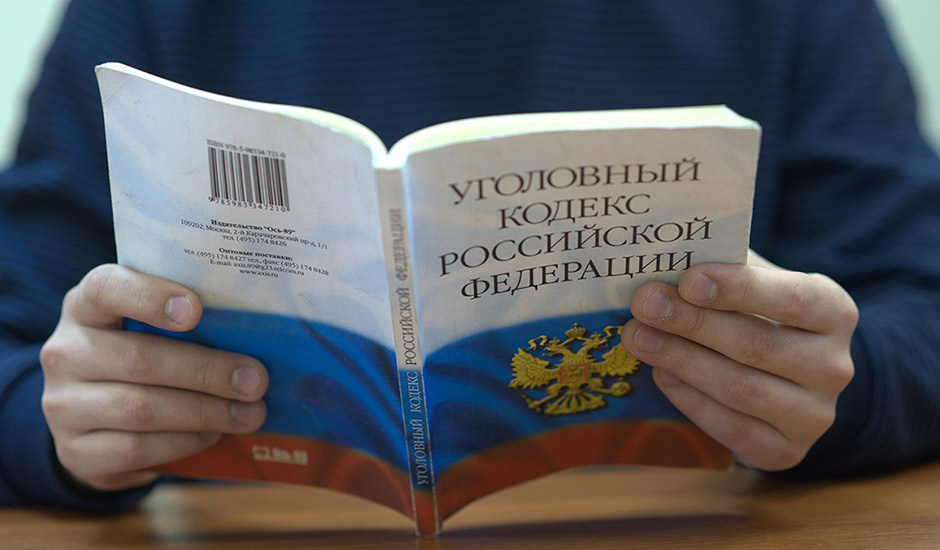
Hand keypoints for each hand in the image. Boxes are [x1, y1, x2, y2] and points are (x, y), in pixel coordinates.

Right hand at [40, 264, 267, 490]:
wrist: (91, 420)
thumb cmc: (140, 357)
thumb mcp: (150, 329)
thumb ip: (188, 322)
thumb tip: (258, 335)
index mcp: (85, 307)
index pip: (106, 288)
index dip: (150, 296)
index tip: (196, 310)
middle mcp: (66, 352)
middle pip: (140, 359)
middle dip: (206, 371)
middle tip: (255, 381)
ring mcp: (63, 405)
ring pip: (141, 408)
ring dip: (205, 412)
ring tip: (249, 414)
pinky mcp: (75, 452)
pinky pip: (136, 449)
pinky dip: (183, 442)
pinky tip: (212, 434)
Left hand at [620, 251, 856, 470]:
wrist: (785, 381)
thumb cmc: (758, 316)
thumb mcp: (752, 283)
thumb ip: (721, 269)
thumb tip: (668, 257)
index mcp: (833, 311)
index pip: (792, 298)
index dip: (739, 289)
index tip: (689, 279)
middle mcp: (833, 366)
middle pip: (757, 345)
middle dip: (693, 323)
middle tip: (645, 305)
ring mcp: (814, 415)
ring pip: (741, 389)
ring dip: (682, 360)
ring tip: (638, 337)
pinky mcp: (787, 452)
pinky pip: (732, 428)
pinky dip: (690, 400)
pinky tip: (661, 373)